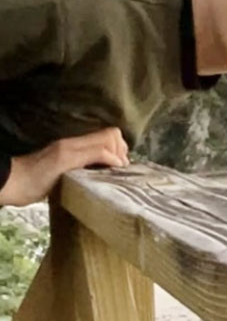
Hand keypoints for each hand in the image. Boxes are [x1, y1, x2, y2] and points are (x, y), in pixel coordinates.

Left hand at [0, 129, 129, 206]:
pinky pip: (94, 162)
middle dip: (120, 153)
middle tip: (120, 171)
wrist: (13, 185)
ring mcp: (74, 157)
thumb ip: (92, 155)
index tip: (120, 168)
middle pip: (110, 140)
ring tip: (114, 175)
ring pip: (104, 151)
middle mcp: (78, 147)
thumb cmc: (37, 177)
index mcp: (77, 144)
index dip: (119, 149)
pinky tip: (101, 179)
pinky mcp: (71, 168)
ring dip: (113, 160)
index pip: (110, 135)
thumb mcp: (66, 162)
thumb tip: (118, 160)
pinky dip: (104, 168)